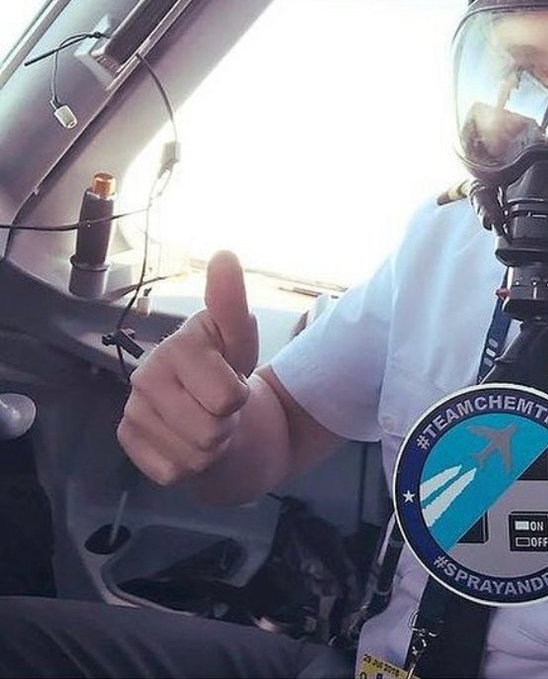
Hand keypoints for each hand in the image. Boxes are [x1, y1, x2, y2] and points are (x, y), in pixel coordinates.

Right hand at [116, 251, 258, 485]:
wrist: (211, 409)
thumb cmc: (227, 368)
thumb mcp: (241, 338)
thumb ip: (233, 302)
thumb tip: (224, 255)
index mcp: (175, 346)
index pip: (227, 397)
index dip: (240, 396)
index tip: (231, 379)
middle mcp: (144, 374)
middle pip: (210, 430)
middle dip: (226, 424)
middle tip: (220, 407)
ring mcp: (132, 409)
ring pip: (193, 456)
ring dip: (211, 446)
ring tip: (206, 422)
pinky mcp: (126, 441)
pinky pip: (173, 472)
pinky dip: (189, 464)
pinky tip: (185, 440)